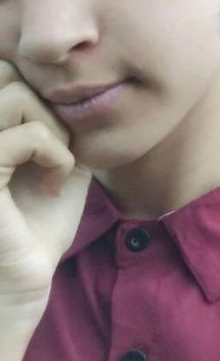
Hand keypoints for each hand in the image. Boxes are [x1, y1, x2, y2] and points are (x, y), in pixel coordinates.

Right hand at [0, 61, 90, 327]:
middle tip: (59, 149)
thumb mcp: (54, 162)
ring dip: (55, 129)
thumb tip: (71, 78)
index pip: (2, 68)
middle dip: (47, 103)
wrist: (13, 293)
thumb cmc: (32, 231)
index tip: (56, 139)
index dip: (39, 92)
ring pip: (15, 92)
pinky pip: (28, 134)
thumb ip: (54, 118)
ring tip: (57, 167)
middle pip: (5, 69)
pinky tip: (55, 186)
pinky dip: (58, 155)